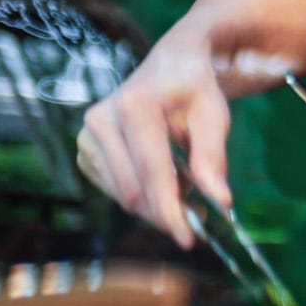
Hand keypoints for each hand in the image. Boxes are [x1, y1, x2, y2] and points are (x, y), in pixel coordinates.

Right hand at [76, 29, 235, 247]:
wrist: (170, 65)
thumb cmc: (195, 89)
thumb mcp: (213, 115)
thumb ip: (213, 157)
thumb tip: (220, 203)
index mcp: (135, 106)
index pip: (152, 173)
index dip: (170, 211)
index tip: (189, 240)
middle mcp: (101, 120)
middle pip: (134, 191)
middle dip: (166, 211)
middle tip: (199, 213)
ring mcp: (87, 136)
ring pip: (123, 196)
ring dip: (155, 204)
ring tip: (185, 185)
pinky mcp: (85, 151)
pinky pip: (114, 190)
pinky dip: (142, 195)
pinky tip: (163, 179)